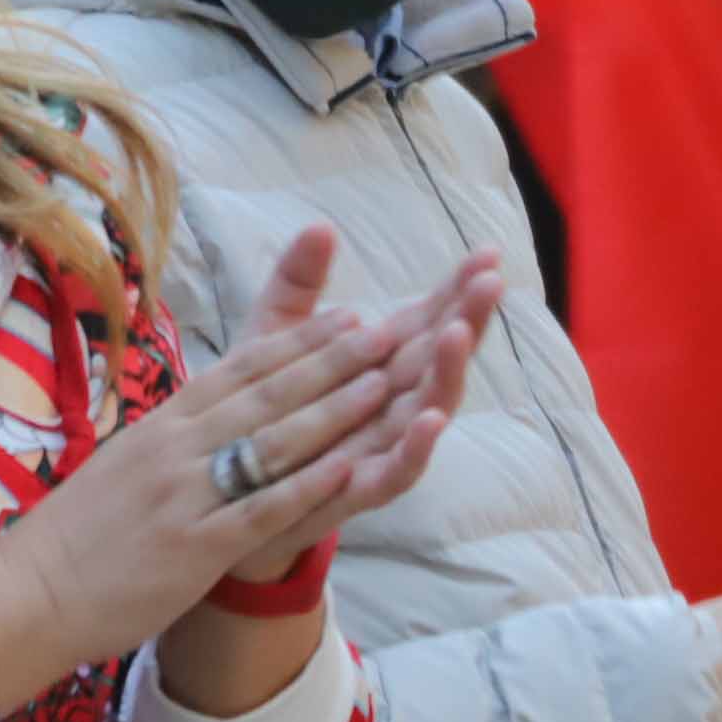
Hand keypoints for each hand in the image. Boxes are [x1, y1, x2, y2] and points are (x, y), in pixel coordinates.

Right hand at [0, 229, 418, 706]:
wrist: (27, 593)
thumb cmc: (77, 535)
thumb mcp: (127, 465)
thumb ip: (175, 438)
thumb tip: (213, 413)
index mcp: (164, 424)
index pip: (242, 369)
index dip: (300, 341)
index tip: (349, 315)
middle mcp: (177, 447)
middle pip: (267, 393)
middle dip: (332, 360)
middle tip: (387, 330)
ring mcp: (186, 495)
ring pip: (271, 442)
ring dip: (332, 410)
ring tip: (383, 382)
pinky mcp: (194, 546)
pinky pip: (259, 509)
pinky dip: (306, 486)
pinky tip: (348, 466)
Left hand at [222, 231, 504, 579]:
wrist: (229, 496)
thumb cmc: (263, 414)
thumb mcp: (274, 340)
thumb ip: (298, 285)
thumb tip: (321, 225)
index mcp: (376, 364)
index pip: (426, 319)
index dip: (456, 288)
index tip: (487, 252)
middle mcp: (390, 403)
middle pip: (438, 357)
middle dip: (467, 319)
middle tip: (491, 282)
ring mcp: (380, 446)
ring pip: (428, 408)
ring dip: (447, 373)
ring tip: (458, 334)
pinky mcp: (359, 488)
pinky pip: (397, 471)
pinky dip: (417, 447)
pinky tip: (432, 419)